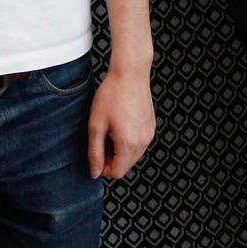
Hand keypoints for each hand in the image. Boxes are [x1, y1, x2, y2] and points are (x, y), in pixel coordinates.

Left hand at [89, 64, 155, 178]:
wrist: (130, 74)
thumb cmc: (111, 96)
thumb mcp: (96, 125)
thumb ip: (95, 152)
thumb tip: (95, 173)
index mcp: (129, 143)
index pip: (117, 172)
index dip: (103, 168)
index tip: (95, 153)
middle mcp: (143, 142)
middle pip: (126, 166)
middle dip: (111, 159)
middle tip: (101, 139)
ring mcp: (149, 134)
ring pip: (133, 156)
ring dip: (120, 151)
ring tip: (110, 131)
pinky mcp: (151, 126)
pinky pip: (139, 144)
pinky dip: (129, 142)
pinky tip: (120, 125)